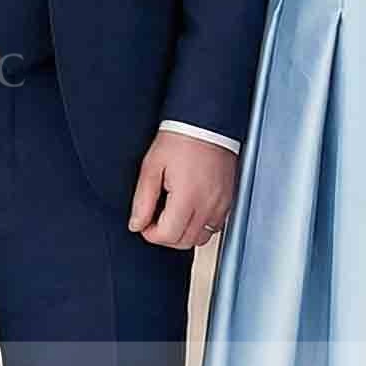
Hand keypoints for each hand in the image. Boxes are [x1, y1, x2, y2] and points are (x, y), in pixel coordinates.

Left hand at [128, 134, 237, 250]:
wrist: (206, 123)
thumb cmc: (180, 139)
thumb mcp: (151, 166)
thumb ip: (143, 200)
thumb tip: (136, 224)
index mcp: (187, 197)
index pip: (168, 235)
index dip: (151, 234)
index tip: (144, 224)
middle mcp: (208, 205)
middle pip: (185, 242)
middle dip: (165, 236)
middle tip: (154, 220)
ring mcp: (221, 204)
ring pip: (202, 238)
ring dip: (184, 234)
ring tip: (171, 215)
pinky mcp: (229, 200)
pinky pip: (215, 226)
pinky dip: (200, 226)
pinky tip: (189, 210)